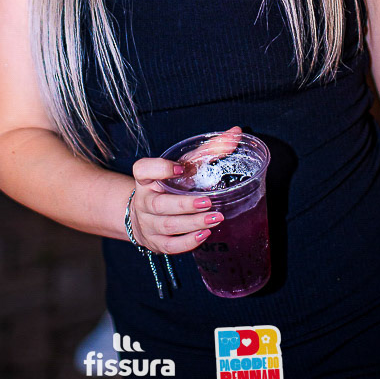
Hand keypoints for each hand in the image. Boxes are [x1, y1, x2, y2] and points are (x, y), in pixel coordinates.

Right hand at [129, 126, 241, 254]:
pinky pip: (169, 246)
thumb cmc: (171, 185)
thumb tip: (237, 133)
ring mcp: (147, 224)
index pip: (143, 170)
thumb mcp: (185, 165)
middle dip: (184, 204)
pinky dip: (187, 242)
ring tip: (215, 218)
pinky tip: (204, 235)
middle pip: (158, 204)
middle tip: (208, 201)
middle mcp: (144, 201)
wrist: (147, 214)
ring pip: (167, 226)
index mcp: (147, 179)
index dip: (158, 168)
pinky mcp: (155, 242)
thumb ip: (210, 149)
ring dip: (192, 223)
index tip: (180, 168)